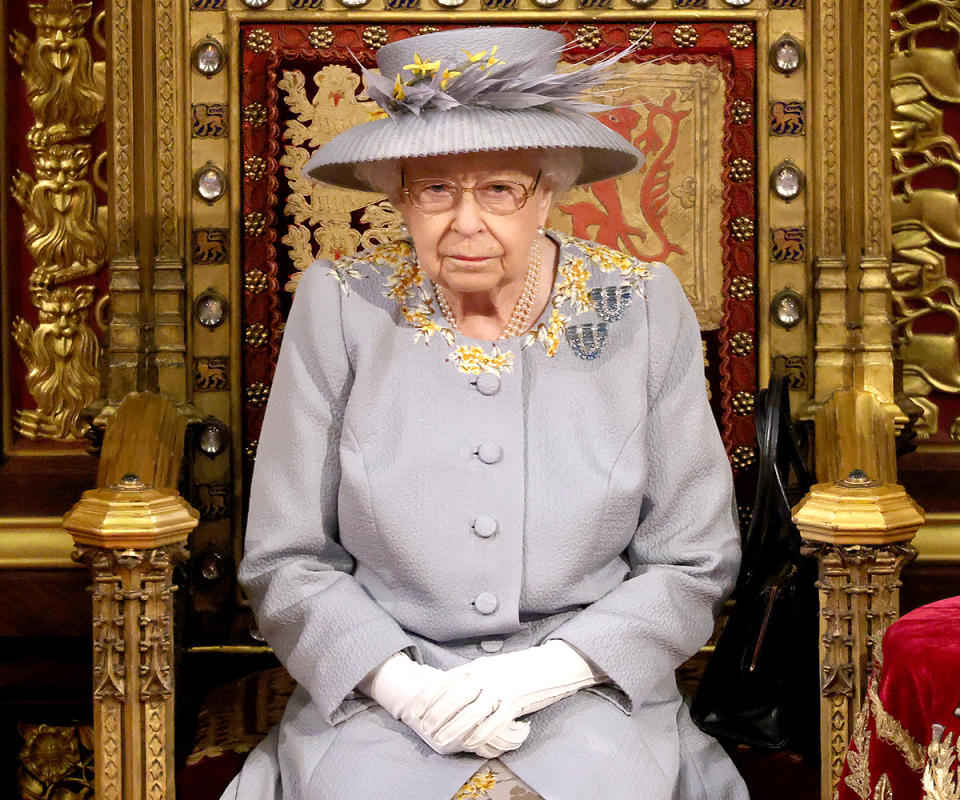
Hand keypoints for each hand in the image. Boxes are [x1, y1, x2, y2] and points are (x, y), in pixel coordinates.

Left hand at [412, 640, 606, 752]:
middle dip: (437, 714)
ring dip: (454, 727)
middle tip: (425, 729)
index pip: (446, 680)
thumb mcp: (488, 666)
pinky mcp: (515, 702)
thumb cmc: (513, 668)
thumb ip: (469, 676)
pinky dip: (482, 732)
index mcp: (476, 665)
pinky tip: (471, 743)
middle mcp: (486, 675)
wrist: (547, 665)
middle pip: (455, 696)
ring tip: (441, 739)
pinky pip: (496, 720)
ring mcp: (501, 688)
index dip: (429, 696)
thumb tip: (445, 688)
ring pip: (473, 710)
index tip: (416, 711)